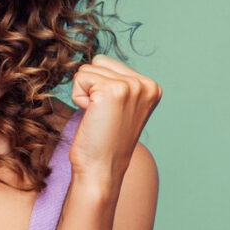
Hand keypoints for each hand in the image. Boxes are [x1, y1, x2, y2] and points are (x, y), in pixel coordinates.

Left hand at [68, 54, 161, 184]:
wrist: (101, 168)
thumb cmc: (104, 140)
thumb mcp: (121, 106)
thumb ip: (118, 82)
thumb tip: (97, 60)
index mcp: (151, 87)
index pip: (108, 63)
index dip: (99, 88)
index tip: (109, 114)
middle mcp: (146, 84)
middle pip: (98, 62)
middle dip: (91, 87)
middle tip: (102, 116)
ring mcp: (131, 86)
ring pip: (87, 69)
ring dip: (84, 93)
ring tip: (98, 117)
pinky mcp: (113, 91)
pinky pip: (80, 78)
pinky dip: (78, 98)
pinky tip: (92, 117)